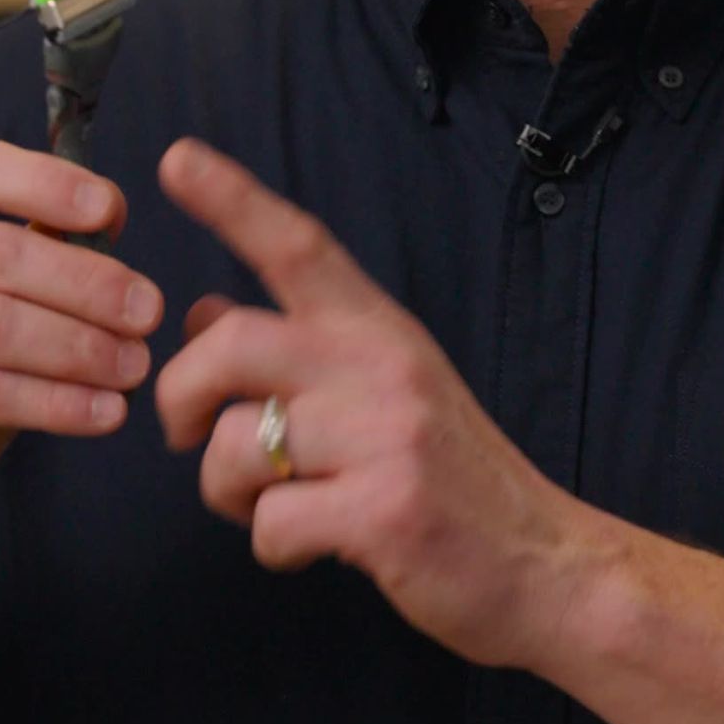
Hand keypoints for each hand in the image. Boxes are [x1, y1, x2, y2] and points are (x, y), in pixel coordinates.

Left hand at [154, 137, 591, 668]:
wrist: (548, 564)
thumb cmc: (456, 481)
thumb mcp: (385, 393)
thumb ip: (299, 352)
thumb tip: (202, 312)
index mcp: (383, 332)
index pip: (300, 246)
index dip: (232, 201)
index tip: (175, 158)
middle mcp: (386, 368)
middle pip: (233, 344)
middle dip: (180, 395)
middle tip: (185, 436)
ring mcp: (388, 438)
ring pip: (236, 445)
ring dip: (227, 491)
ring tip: (270, 506)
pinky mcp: (385, 511)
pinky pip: (272, 523)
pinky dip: (272, 546)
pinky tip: (311, 548)